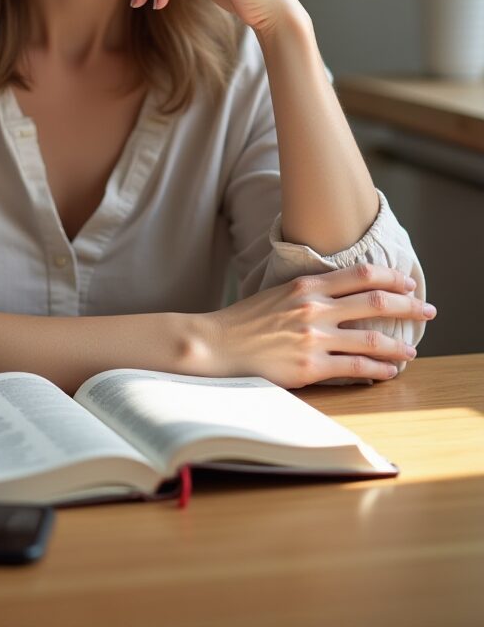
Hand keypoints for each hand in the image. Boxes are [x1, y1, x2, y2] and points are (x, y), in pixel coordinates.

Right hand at [197, 264, 435, 387]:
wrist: (217, 344)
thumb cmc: (247, 321)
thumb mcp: (279, 293)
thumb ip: (311, 292)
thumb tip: (342, 294)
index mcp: (307, 286)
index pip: (361, 274)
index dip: (390, 277)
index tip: (408, 282)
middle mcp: (314, 308)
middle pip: (374, 302)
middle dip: (407, 306)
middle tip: (428, 310)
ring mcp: (313, 338)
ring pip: (370, 338)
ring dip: (398, 344)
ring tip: (413, 349)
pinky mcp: (310, 367)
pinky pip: (355, 368)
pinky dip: (378, 369)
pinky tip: (390, 371)